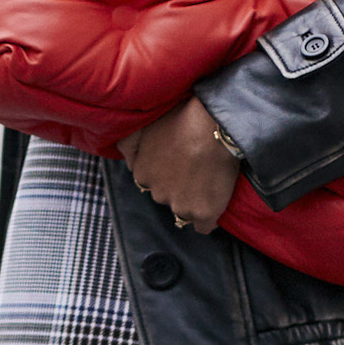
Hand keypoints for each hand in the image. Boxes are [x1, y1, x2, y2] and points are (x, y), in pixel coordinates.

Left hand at [120, 98, 240, 234]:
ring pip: (184, 212)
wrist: (213, 125)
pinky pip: (204, 226)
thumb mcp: (145, 125)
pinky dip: (209, 217)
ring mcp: (180, 206)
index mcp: (143, 173)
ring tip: (210, 182)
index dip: (167, 174)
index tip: (179, 164)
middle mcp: (157, 193)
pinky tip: (216, 204)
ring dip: (194, 202)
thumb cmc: (182, 118)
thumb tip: (128, 161)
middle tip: (196, 169)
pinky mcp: (203, 213)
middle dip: (178, 188)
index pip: (151, 182)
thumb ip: (128, 145)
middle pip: (167, 197)